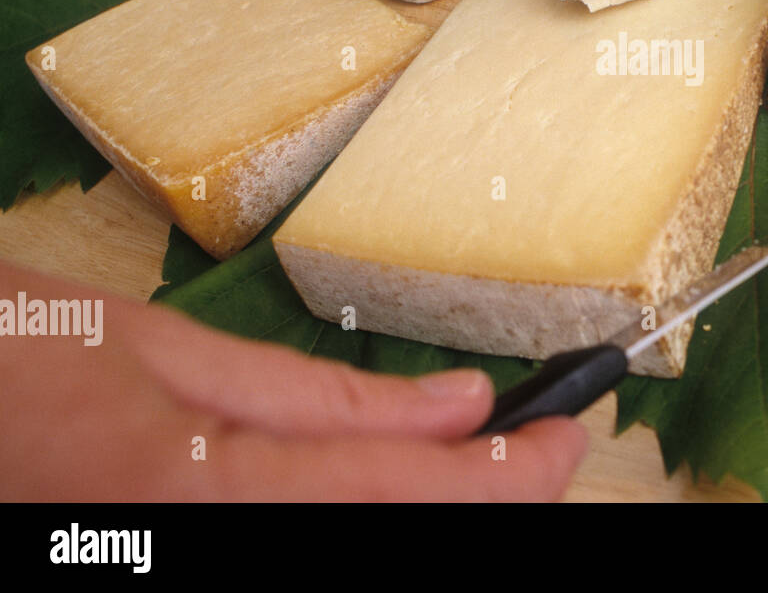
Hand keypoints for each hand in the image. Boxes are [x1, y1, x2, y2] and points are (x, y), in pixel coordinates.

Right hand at [0, 260, 586, 499]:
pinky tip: (398, 477)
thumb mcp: (171, 353)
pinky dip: (370, 509)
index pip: (393, 488)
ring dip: (433, 504)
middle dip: (482, 497)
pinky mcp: (172, 555)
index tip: (565, 439)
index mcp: (190, 487)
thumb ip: (320, 396)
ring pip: (357, 544)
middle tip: (542, 449)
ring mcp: (178, 562)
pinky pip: (306, 539)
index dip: (500, 474)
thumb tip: (452, 405)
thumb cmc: (15, 352)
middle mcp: (189, 548)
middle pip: (390, 536)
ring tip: (483, 458)